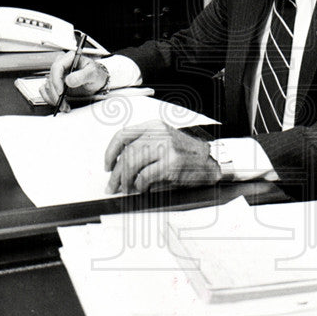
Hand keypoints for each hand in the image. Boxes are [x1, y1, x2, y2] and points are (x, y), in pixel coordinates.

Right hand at [39, 51, 109, 110]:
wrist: (98, 83)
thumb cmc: (96, 75)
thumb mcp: (93, 73)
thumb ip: (83, 75)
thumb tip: (69, 80)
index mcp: (70, 58)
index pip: (57, 67)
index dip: (57, 80)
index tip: (61, 91)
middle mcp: (62, 66)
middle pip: (51, 78)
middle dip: (55, 93)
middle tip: (62, 102)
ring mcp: (58, 75)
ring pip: (48, 86)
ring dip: (54, 98)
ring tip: (64, 105)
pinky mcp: (57, 84)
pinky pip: (46, 91)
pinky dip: (51, 99)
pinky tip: (60, 104)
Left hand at [104, 120, 220, 193]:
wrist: (208, 161)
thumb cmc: (185, 154)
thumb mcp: (164, 140)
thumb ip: (143, 145)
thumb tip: (119, 165)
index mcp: (154, 126)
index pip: (123, 135)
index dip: (111, 152)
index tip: (107, 165)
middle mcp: (159, 134)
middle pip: (126, 153)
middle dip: (116, 173)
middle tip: (112, 185)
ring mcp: (165, 148)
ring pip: (132, 164)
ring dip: (125, 180)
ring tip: (125, 189)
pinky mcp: (170, 164)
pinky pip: (144, 176)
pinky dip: (139, 186)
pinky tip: (141, 189)